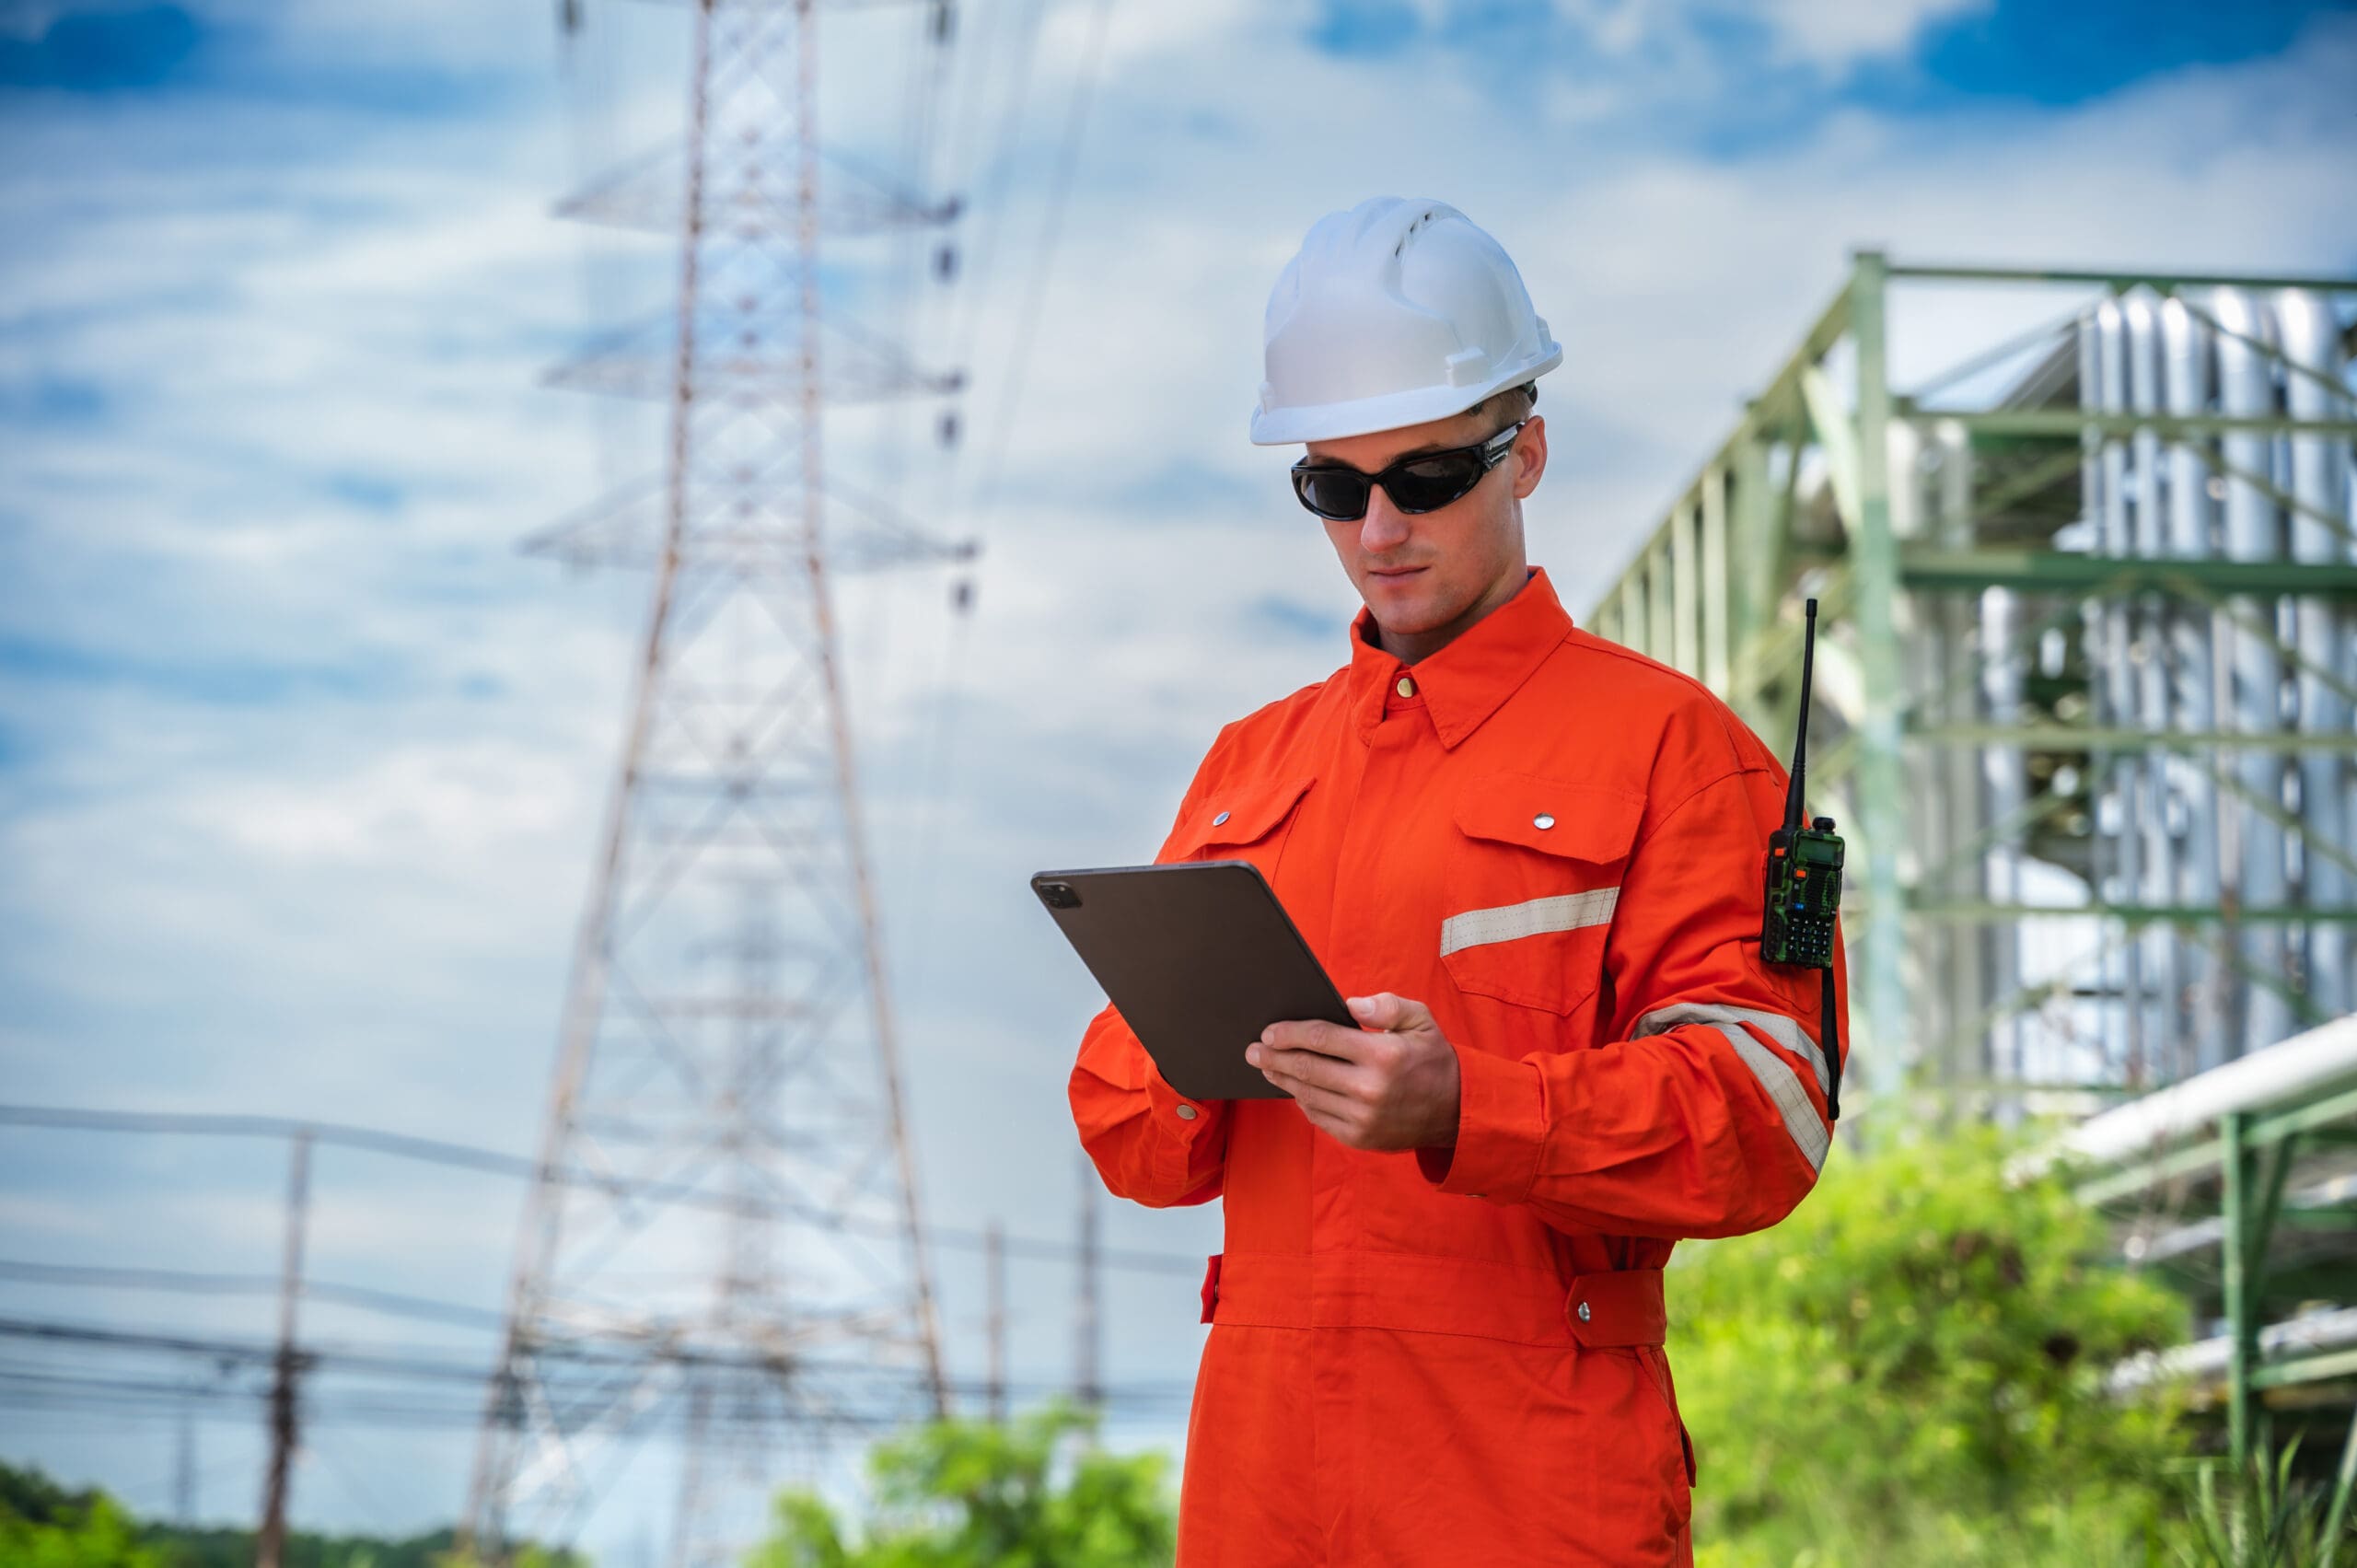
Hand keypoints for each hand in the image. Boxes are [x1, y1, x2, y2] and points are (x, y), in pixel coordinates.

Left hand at [1245, 993, 1460, 1152]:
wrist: (1457, 1112)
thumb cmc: (1433, 1059)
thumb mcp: (1421, 1020)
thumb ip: (1386, 1006)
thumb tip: (1350, 1004)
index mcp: (1382, 1055)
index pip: (1321, 1039)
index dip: (1289, 1034)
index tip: (1269, 1031)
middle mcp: (1369, 1089)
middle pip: (1306, 1069)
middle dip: (1273, 1057)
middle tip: (1253, 1050)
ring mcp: (1362, 1118)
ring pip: (1307, 1095)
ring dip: (1282, 1079)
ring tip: (1266, 1066)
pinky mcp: (1359, 1138)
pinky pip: (1318, 1117)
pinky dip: (1302, 1101)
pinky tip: (1295, 1088)